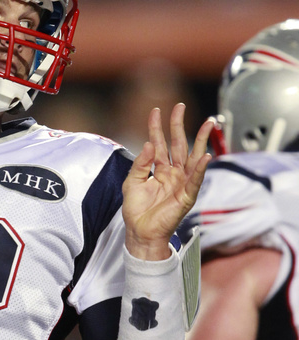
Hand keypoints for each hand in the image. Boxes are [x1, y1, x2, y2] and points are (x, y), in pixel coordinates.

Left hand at [122, 104, 212, 259]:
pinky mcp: (187, 195)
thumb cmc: (136, 210)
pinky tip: (204, 155)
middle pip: (177, 144)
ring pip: (191, 157)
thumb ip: (140, 163)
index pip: (158, 142)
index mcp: (157, 169)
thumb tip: (150, 143)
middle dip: (178, 125)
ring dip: (200, 140)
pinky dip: (200, 168)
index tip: (156, 110)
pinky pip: (195, 179)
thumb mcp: (132, 182)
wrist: (140, 231)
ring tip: (207, 124)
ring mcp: (181, 182)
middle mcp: (171, 172)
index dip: (156, 127)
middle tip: (180, 107)